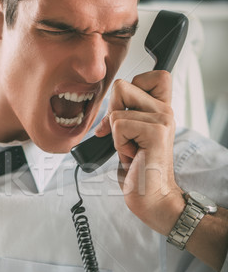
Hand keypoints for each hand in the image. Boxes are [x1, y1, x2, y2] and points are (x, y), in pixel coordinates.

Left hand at [95, 71, 184, 233]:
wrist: (151, 196)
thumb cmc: (139, 169)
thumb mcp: (129, 136)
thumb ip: (124, 115)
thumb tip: (106, 108)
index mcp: (161, 108)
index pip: (153, 74)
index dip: (131, 87)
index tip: (127, 112)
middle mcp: (165, 110)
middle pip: (123, 86)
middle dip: (113, 113)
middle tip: (124, 137)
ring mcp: (162, 119)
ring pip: (116, 110)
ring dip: (116, 135)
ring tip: (131, 150)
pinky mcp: (155, 132)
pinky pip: (118, 124)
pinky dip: (118, 143)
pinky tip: (133, 156)